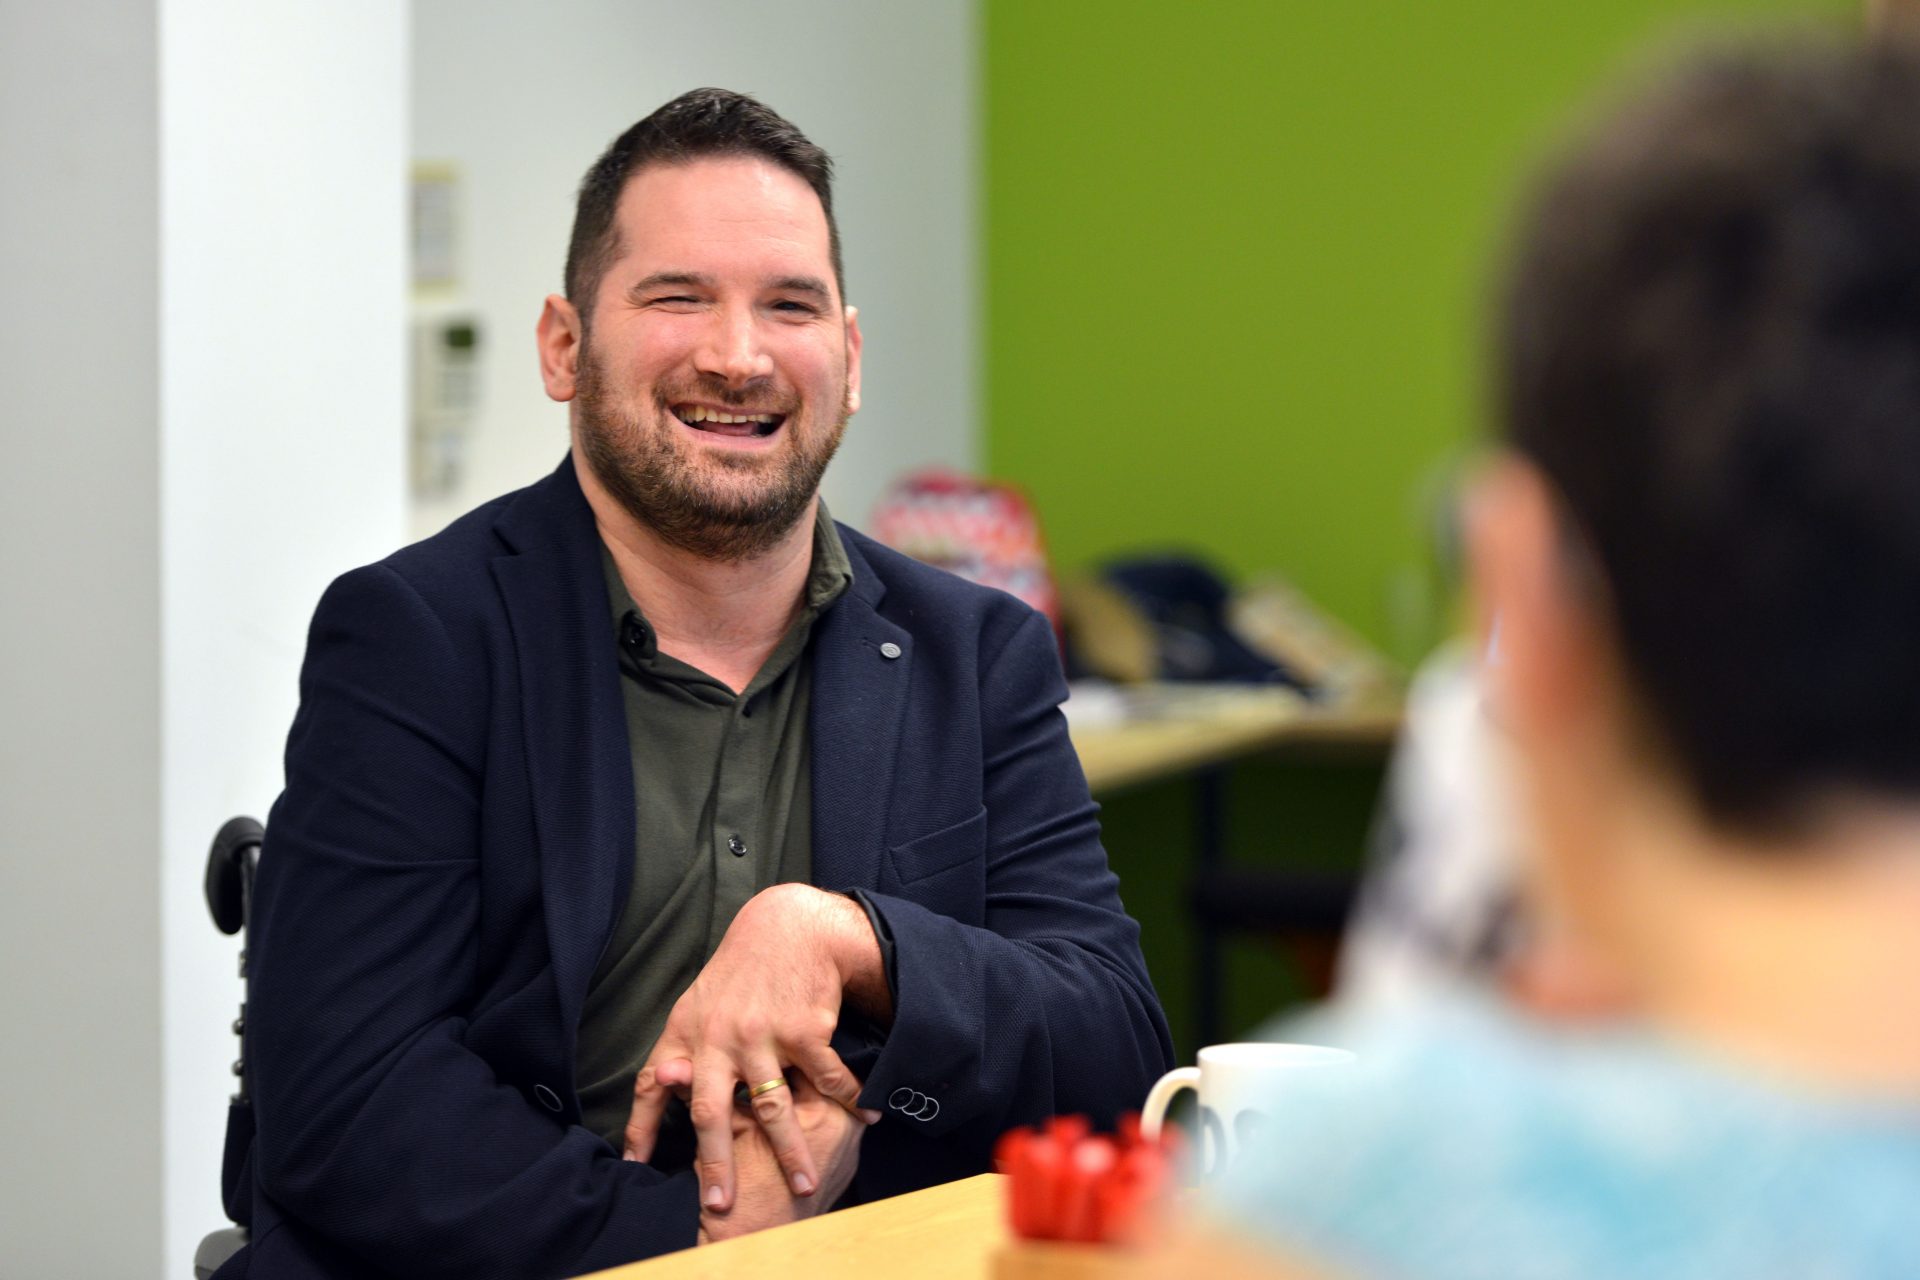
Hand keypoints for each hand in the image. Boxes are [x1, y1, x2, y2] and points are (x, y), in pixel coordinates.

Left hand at [624, 884, 887, 1211]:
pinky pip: (827, 1078)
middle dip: (716, 1164)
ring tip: (805, 1184)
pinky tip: (866, 1119)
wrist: (789, 928)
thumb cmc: (741, 977)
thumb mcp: (697, 1008)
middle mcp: (720, 1038)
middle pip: (712, 1113)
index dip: (642, 1129)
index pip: (653, 1086)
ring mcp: (763, 1035)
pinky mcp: (804, 1029)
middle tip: (720, 1205)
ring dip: (791, 1151)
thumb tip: (660, 1088)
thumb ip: (679, 1052)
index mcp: (687, 1034)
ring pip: (773, 1108)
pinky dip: (850, 1101)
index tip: (637, 1169)